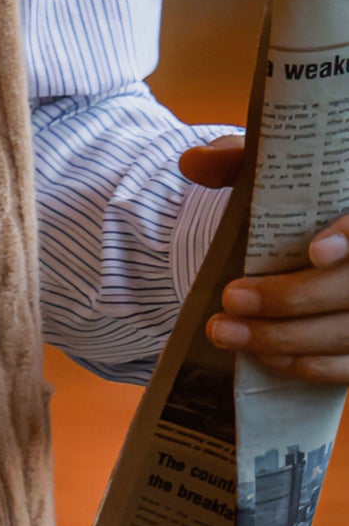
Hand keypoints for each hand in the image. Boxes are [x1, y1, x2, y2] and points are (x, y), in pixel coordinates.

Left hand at [181, 139, 348, 386]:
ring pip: (348, 333)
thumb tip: (192, 163)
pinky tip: (266, 356)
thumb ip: (238, 161)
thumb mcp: (270, 171)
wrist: (310, 241)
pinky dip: (309, 365)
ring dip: (284, 338)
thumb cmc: (292, 201)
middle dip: (291, 298)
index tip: (316, 252)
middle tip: (231, 299)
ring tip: (225, 331)